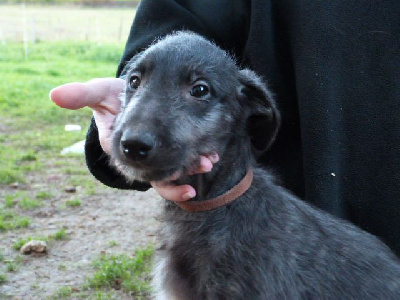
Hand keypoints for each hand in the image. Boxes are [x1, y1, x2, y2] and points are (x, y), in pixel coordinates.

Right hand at [50, 78, 217, 201]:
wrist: (130, 97)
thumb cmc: (115, 99)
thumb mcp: (100, 95)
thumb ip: (83, 95)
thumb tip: (54, 95)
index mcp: (126, 153)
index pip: (143, 172)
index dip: (161, 177)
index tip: (180, 178)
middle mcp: (144, 161)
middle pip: (165, 176)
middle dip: (185, 173)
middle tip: (204, 164)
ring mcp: (159, 157)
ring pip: (179, 169)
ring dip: (196, 166)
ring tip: (211, 160)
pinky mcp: (172, 148)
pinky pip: (186, 157)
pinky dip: (199, 156)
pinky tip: (214, 152)